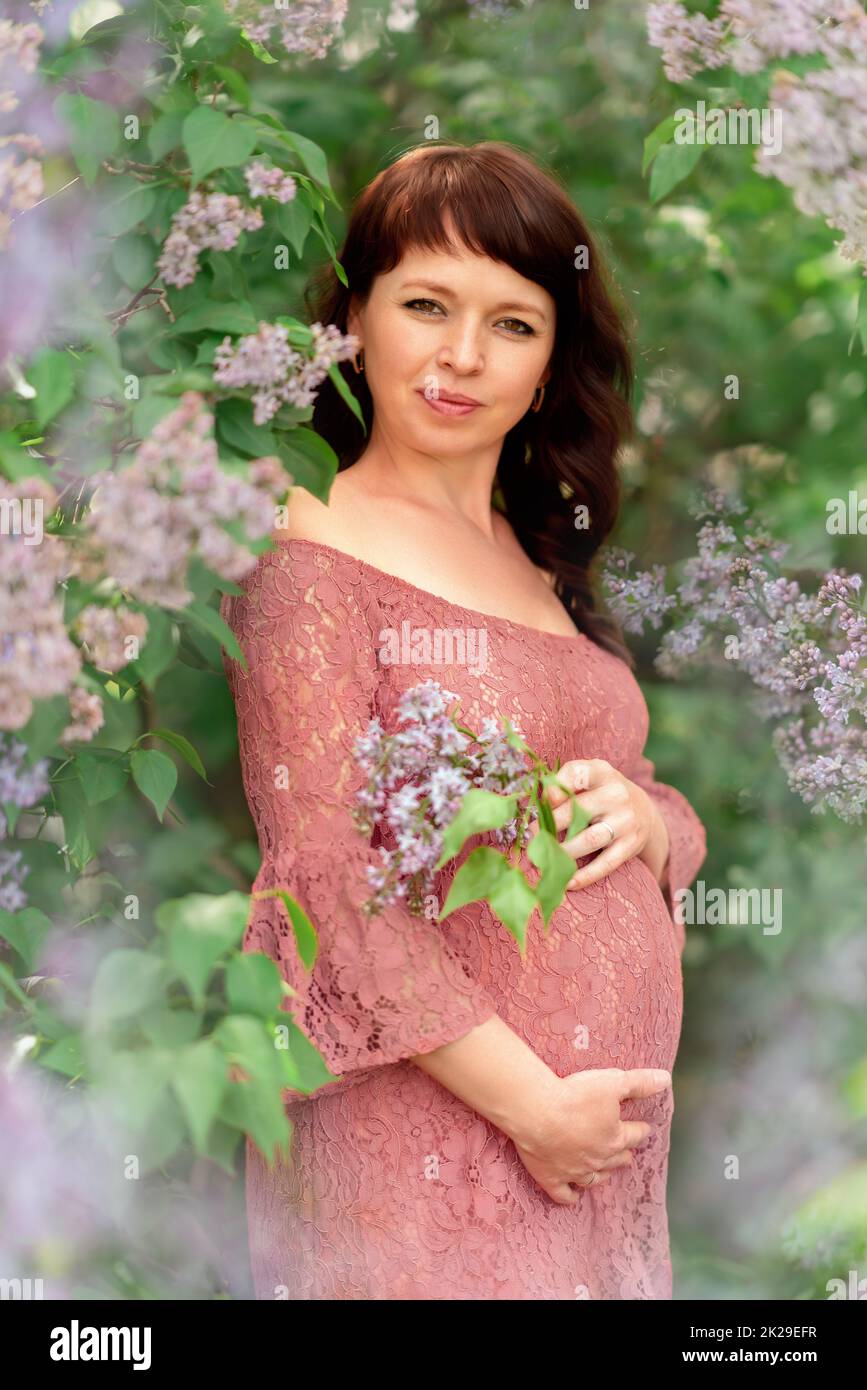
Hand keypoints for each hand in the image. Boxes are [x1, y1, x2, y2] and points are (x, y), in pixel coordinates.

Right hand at [509, 1067, 671, 1204]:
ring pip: (595, 1178)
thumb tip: (665, 1080)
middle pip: (618, 1159)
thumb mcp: (612, 1082)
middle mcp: (599, 1159)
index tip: (644, 1127)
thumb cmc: (575, 1095)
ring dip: (603, 1174)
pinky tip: (575, 1195)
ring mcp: (575, 1172)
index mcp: (615, 1138)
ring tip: (607, 1170)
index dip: (641, 1130)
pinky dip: (571, 1196)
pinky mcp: (552, 1178)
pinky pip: (565, 1195)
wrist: (537, 1112)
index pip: (635, 1135)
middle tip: (627, 1150)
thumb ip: (640, 1082)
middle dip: (624, 1153)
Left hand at [528, 757, 669, 890]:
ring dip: (563, 852)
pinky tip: (569, 882)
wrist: (644, 811)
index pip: (578, 773)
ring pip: (589, 839)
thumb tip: (538, 805)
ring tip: (545, 858)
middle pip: (577, 810)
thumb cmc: (602, 793)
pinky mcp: (631, 844)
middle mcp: (616, 794)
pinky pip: (606, 863)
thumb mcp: (589, 779)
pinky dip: (586, 876)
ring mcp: (626, 820)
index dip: (557, 787)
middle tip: (532, 837)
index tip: (543, 801)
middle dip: (550, 826)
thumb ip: (564, 786)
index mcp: (602, 773)